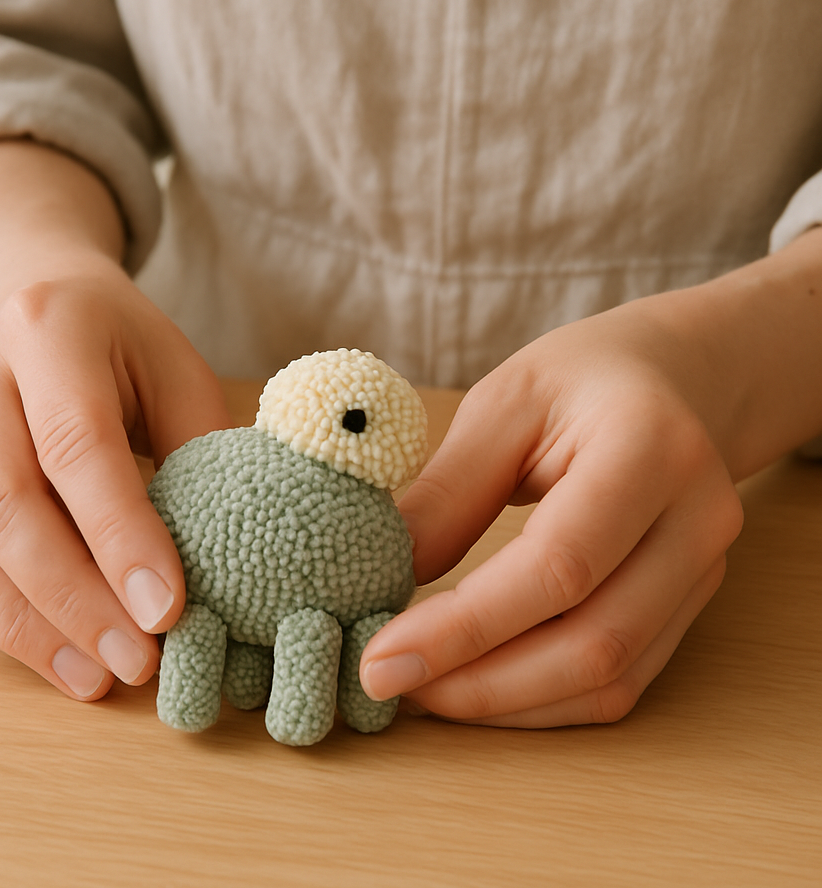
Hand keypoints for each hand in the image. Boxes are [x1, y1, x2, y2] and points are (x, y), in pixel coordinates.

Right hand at [0, 269, 230, 699]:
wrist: (41, 305)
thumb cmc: (125, 346)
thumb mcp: (179, 374)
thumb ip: (198, 453)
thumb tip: (218, 565)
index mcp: (46, 327)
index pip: (78, 445)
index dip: (121, 536)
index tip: (166, 612)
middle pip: (6, 504)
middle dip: (75, 598)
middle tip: (136, 660)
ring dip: (27, 626)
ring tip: (95, 676)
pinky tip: (53, 654)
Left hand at [358, 302, 744, 726]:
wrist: (674, 380)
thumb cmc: (581, 378)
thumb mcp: (502, 405)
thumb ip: (448, 492)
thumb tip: (381, 577)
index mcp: (649, 448)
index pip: (558, 566)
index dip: (465, 627)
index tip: (380, 658)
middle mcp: (695, 520)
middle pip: (593, 643)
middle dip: (479, 683)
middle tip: (387, 683)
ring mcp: (702, 571)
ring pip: (610, 679)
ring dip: (506, 703)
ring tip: (422, 690)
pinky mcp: (688, 604)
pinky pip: (621, 681)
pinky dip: (542, 700)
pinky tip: (477, 685)